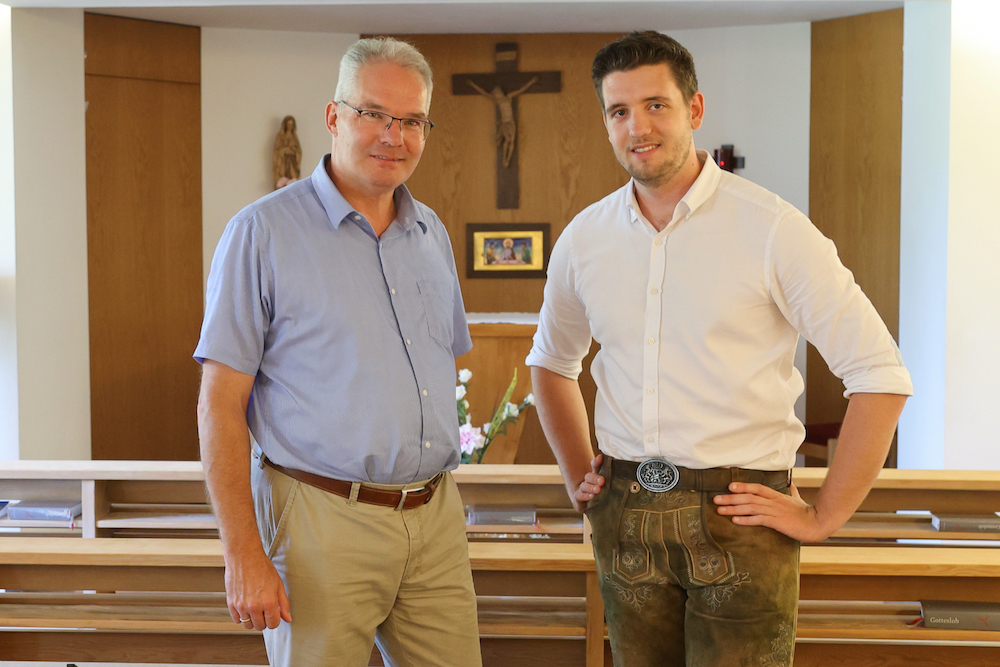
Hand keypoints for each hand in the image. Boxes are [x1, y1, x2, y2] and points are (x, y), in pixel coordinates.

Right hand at [225, 548, 292, 629]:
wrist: (244, 557)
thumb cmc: (262, 568)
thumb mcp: (278, 585)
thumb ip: (284, 604)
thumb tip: (287, 618)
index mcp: (268, 602)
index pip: (273, 624)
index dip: (275, 620)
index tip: (273, 613)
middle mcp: (254, 606)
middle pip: (260, 626)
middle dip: (264, 620)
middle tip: (264, 609)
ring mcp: (241, 606)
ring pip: (248, 625)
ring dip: (252, 619)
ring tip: (255, 607)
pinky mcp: (231, 603)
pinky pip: (236, 620)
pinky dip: (241, 616)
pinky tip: (246, 606)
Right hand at [569, 454, 604, 512]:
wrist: (587, 506)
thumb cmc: (599, 495)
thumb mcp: (604, 485)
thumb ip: (608, 477)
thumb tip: (617, 467)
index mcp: (594, 476)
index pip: (595, 466)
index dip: (597, 462)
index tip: (600, 458)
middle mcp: (587, 481)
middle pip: (589, 476)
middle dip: (595, 478)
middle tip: (602, 481)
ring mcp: (581, 490)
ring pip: (584, 486)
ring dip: (591, 487)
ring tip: (598, 489)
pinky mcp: (577, 500)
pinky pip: (579, 496)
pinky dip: (585, 496)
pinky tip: (591, 496)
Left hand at [713, 482, 832, 542]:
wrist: (815, 523)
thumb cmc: (805, 511)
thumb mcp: (797, 498)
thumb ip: (791, 490)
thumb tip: (790, 482)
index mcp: (776, 495)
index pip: (757, 488)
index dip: (743, 486)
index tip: (729, 486)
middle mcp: (773, 501)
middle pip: (748, 497)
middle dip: (730, 498)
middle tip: (716, 500)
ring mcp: (774, 512)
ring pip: (750, 508)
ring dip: (733, 509)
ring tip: (720, 511)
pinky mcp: (777, 523)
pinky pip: (758, 520)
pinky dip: (746, 520)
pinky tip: (735, 520)